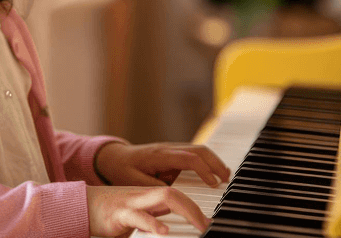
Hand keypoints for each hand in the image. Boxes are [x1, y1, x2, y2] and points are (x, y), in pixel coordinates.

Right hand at [86, 185, 209, 236]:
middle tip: (209, 225)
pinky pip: (138, 216)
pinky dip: (152, 223)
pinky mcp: (119, 213)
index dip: (196, 206)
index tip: (210, 222)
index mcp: (149, 196)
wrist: (81, 206)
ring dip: (186, 210)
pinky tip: (163, 232)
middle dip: (196, 208)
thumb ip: (155, 215)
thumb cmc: (110, 212)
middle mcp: (144, 195)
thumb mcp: (138, 214)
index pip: (178, 195)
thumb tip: (173, 227)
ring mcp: (132, 202)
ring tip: (200, 226)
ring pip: (164, 196)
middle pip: (176, 192)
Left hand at [95, 142, 230, 187]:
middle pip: (199, 150)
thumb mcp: (132, 181)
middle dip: (216, 163)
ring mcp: (171, 149)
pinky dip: (206, 162)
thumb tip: (173, 192)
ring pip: (199, 150)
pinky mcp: (172, 153)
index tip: (213, 183)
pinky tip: (212, 173)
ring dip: (213, 161)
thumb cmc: (122, 169)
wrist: (113, 157)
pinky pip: (193, 154)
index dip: (204, 170)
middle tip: (227, 179)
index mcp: (160, 155)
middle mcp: (168, 148)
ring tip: (225, 177)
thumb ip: (152, 186)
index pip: (189, 158)